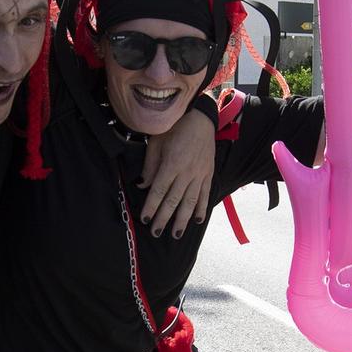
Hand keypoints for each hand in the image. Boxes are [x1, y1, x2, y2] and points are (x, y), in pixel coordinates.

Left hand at [140, 105, 217, 237]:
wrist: (200, 117)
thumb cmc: (175, 127)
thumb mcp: (157, 142)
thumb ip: (150, 165)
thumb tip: (143, 185)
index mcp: (172, 164)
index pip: (159, 191)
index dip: (151, 206)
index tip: (145, 218)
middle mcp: (187, 172)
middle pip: (173, 200)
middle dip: (164, 218)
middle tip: (156, 232)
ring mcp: (200, 174)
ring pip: (190, 202)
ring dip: (182, 220)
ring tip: (175, 234)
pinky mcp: (208, 174)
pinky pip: (205, 195)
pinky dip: (202, 208)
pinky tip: (197, 220)